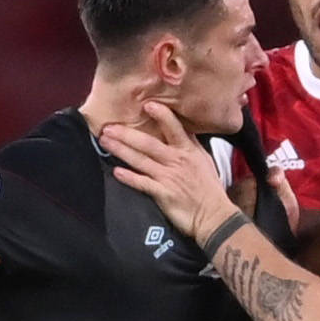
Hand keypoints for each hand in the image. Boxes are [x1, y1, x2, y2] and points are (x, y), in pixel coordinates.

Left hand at [99, 99, 243, 241]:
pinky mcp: (163, 194)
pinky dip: (129, 177)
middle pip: (148, 144)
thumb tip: (182, 128)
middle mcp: (176, 161)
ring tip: (105, 142)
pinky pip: (142, 183)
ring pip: (141, 160)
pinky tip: (116, 172)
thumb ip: (190, 144)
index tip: (147, 105)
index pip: (174, 128)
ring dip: (121, 150)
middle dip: (127, 134)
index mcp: (187, 151)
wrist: (214, 215)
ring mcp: (168, 177)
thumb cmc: (208, 188)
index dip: (161, 116)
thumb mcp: (204, 160)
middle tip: (108, 127)